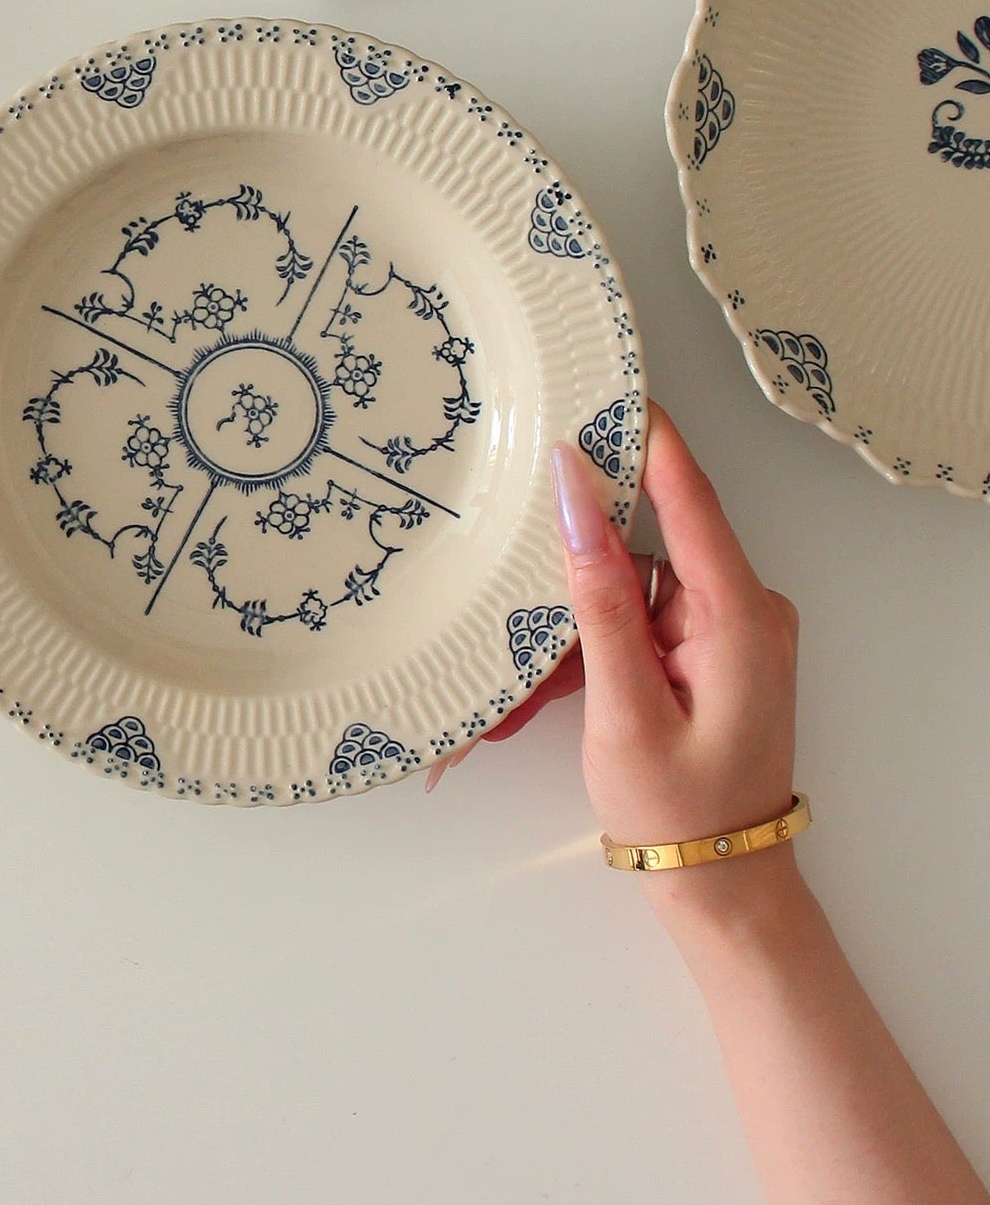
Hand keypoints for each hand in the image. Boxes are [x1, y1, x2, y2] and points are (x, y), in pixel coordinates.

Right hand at [427, 406, 800, 895]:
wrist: (724, 888)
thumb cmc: (677, 809)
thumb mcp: (624, 706)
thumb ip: (600, 597)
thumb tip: (577, 496)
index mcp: (741, 615)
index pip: (690, 496)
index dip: (645, 436)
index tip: (598, 381)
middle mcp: (749, 608)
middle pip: (659, 535)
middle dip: (590, 541)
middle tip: (520, 523)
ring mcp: (735, 628)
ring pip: (646, 576)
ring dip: (591, 600)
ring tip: (539, 652)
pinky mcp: (717, 648)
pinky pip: (650, 609)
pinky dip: (607, 629)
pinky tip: (571, 670)